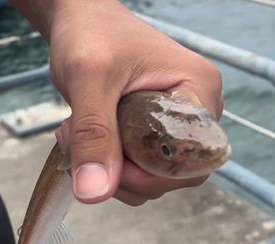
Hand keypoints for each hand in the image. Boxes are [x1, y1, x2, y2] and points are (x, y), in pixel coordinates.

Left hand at [11, 0, 222, 205]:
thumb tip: (94, 193)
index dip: (147, 175)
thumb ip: (93, 134)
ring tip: (75, 132)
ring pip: (150, 175)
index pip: (190, 162)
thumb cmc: (91, 33)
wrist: (81, 20)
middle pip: (171, 174)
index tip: (104, 161)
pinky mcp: (152, 129)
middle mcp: (195, 111)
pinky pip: (136, 164)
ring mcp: (174, 122)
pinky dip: (106, 162)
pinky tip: (81, 136)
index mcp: (199, 91)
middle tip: (80, 141)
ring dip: (107, 167)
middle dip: (121, 173)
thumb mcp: (89, 78)